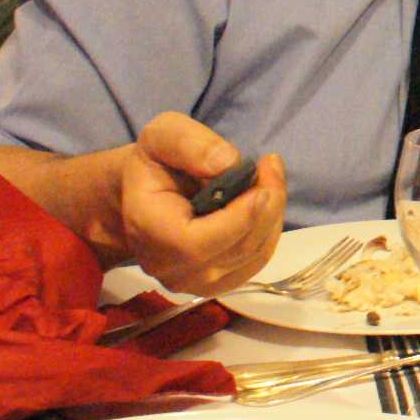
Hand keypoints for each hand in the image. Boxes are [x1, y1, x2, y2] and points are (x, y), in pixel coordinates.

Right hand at [118, 113, 286, 294]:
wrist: (149, 195)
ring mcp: (192, 282)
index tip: (262, 186)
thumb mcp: (164, 135)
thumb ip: (189, 143)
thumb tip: (228, 163)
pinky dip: (269, 230)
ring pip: (252, 256)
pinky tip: (264, 203)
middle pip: (235, 249)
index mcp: (147, 228)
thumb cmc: (157, 163)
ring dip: (272, 215)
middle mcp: (166, 265)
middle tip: (272, 166)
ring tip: (269, 177)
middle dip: (266, 207)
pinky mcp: (215, 285)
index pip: (197, 243)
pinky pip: (255, 262)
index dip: (239, 219)